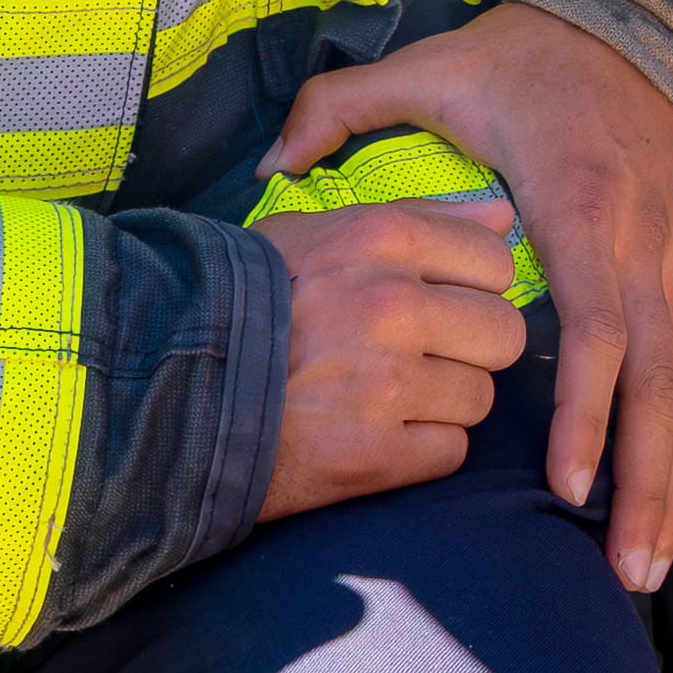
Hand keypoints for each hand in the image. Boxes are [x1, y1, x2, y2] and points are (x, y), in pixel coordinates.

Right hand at [250, 199, 528, 522]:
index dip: (475, 289)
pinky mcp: (374, 454)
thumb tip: (502, 219)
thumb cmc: (247, 300)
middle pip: (503, 335)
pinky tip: (374, 435)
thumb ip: (417, 217)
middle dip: (471, 351)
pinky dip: (419, 451)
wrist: (169, 388)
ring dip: (442, 403)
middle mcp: (391, 305)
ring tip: (385, 398)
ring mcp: (385, 383)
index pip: (496, 263)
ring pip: (480, 398)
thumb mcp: (318, 233)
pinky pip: (449, 452)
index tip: (442, 304)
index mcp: (380, 240)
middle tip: (422, 358)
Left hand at [264, 2, 672, 587]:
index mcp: (578, 203)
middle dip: (644, 484)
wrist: (642, 21)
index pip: (596, 327)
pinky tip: (660, 501)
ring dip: (672, 481)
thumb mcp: (435, 67)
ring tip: (644, 566)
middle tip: (624, 572)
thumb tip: (270, 168)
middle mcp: (643, 242)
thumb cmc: (531, 58)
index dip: (584, 412)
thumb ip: (342, 108)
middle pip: (659, 383)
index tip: (562, 486)